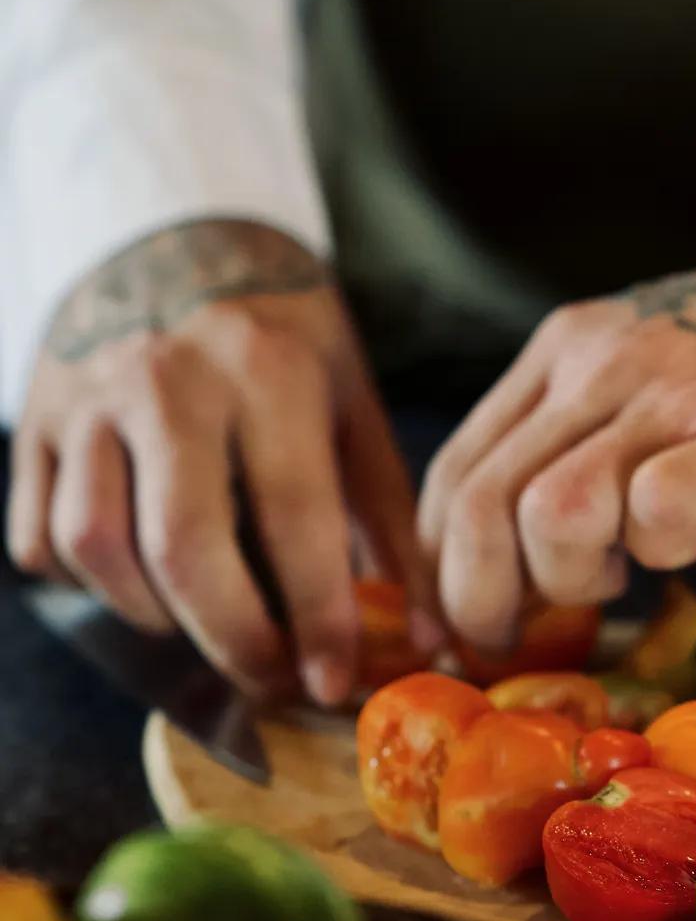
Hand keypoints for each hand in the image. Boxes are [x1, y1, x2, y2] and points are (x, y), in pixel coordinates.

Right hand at [7, 220, 435, 702]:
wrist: (175, 237)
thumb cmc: (281, 336)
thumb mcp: (352, 403)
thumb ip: (389, 521)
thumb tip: (430, 638)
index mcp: (266, 372)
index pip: (293, 520)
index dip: (316, 619)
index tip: (334, 683)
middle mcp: (168, 381)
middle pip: (184, 549)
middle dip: (234, 640)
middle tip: (271, 679)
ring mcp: (89, 398)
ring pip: (96, 545)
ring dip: (153, 615)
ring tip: (204, 625)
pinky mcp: (37, 420)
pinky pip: (40, 534)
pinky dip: (88, 584)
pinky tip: (140, 586)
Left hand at [419, 232, 695, 649]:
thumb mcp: (653, 371)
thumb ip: (584, 436)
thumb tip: (516, 548)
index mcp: (569, 351)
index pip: (455, 469)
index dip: (440, 563)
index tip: (468, 619)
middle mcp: (604, 365)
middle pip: (479, 502)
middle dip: (478, 596)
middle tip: (513, 638)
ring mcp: (678, 397)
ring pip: (549, 512)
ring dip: (569, 574)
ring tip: (622, 573)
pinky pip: (660, 511)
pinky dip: (663, 550)